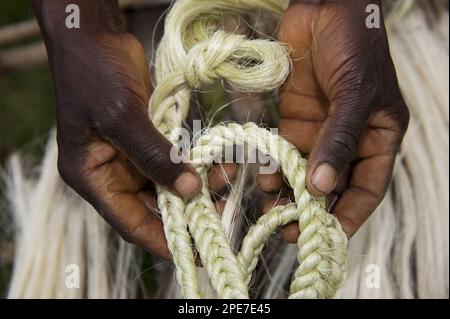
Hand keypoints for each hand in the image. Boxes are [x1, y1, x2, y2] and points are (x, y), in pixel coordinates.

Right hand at [34, 0, 202, 257]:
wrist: (93, 35)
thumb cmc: (95, 75)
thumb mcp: (121, 117)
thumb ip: (154, 155)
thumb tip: (188, 189)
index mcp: (93, 177)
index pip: (129, 222)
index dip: (162, 240)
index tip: (195, 253)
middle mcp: (111, 172)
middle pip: (152, 205)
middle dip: (186, 209)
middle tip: (222, 212)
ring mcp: (129, 155)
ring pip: (166, 183)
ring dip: (194, 184)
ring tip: (225, 178)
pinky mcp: (146, 138)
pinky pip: (172, 160)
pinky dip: (192, 163)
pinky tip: (216, 161)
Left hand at [258, 0, 408, 238]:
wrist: (324, 9)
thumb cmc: (354, 47)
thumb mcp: (354, 96)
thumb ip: (339, 141)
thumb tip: (321, 187)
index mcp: (377, 138)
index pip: (366, 189)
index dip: (347, 216)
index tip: (324, 238)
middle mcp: (348, 141)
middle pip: (331, 186)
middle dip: (311, 210)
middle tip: (288, 230)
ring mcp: (320, 132)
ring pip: (304, 174)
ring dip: (288, 192)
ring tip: (270, 209)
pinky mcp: (295, 120)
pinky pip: (284, 152)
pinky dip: (274, 167)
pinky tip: (263, 178)